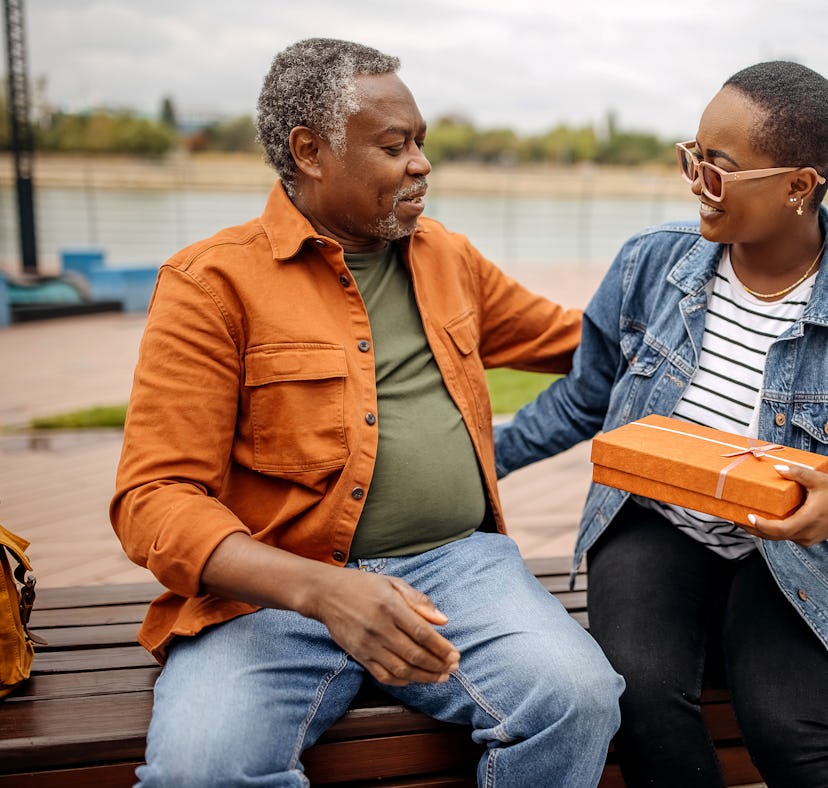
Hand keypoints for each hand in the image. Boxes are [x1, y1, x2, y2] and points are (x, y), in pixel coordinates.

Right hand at [312, 569, 460, 686]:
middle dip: (438, 665)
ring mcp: (368, 644)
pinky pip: (383, 675)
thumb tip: (443, 621)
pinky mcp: (359, 655)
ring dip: (424, 677)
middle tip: (453, 669)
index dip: (442, 647)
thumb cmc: (363, 585)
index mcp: (391, 607)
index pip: (422, 633)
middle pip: (415, 654)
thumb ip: (419, 600)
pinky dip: (402, 681)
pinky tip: (414, 679)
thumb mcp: (393, 583)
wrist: (326, 594)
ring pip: (401, 669)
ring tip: (440, 678)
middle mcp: (380, 628)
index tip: (456, 655)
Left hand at [744, 463, 827, 547]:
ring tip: (743, 520)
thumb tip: (777, 468)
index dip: (762, 526)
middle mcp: (806, 534)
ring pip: (779, 538)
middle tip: (735, 519)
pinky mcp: (808, 537)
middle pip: (774, 536)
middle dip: (754, 529)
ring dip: (761, 531)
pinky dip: (772, 531)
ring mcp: (807, 538)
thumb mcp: (819, 480)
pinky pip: (786, 536)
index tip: (747, 517)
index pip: (779, 530)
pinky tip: (762, 522)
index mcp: (807, 521)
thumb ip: (798, 474)